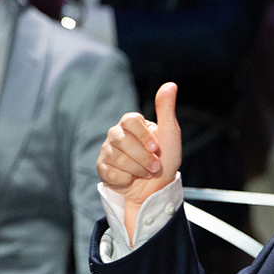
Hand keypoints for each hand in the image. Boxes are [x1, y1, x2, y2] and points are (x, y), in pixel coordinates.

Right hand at [97, 82, 181, 238]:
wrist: (157, 189)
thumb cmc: (165, 160)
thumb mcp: (169, 134)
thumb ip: (166, 109)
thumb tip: (170, 84)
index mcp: (130, 124)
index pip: (130, 120)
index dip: (143, 136)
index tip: (156, 148)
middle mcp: (116, 135)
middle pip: (122, 140)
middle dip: (143, 157)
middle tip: (155, 166)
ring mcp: (107, 152)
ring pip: (118, 158)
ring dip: (138, 170)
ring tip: (146, 173)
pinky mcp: (103, 169)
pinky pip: (111, 173)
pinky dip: (126, 180)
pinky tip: (131, 179)